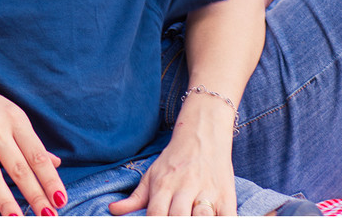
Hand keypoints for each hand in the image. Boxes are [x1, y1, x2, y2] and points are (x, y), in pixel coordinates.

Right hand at [0, 67, 66, 215]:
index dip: (50, 179)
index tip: (61, 199)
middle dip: (34, 194)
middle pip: (18, 168)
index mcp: (14, 120)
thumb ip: (31, 141)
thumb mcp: (11, 114)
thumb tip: (54, 163)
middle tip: (48, 214)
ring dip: (4, 200)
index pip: (37, 155)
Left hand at [108, 102, 235, 215]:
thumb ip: (135, 197)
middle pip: (178, 217)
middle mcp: (185, 188)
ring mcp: (208, 192)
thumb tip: (113, 210)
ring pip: (203, 217)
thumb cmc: (175, 159)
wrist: (203, 133)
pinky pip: (228, 217)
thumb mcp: (152, 174)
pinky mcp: (227, 196)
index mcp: (164, 185)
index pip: (155, 214)